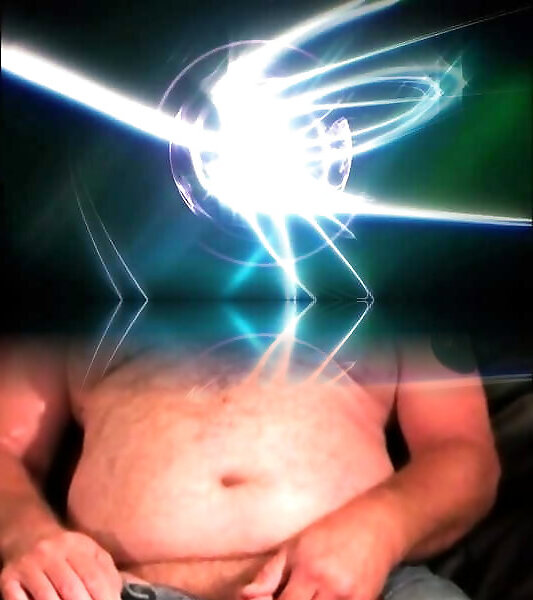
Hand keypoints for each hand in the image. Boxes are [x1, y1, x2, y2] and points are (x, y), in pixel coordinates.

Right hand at [1, 529, 122, 599]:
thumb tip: (116, 594)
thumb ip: (104, 570)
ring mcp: (28, 565)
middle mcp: (51, 552)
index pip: (93, 576)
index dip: (104, 597)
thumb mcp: (88, 551)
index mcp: (75, 545)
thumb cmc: (65, 551)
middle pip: (71, 588)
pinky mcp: (8, 578)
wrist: (28, 535)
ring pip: (46, 597)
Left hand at [241, 497, 403, 599]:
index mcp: (306, 568)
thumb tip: (244, 596)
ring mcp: (349, 598)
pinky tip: (322, 598)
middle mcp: (329, 586)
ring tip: (305, 597)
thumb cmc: (332, 530)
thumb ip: (270, 573)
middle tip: (289, 597)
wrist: (378, 524)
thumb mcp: (297, 545)